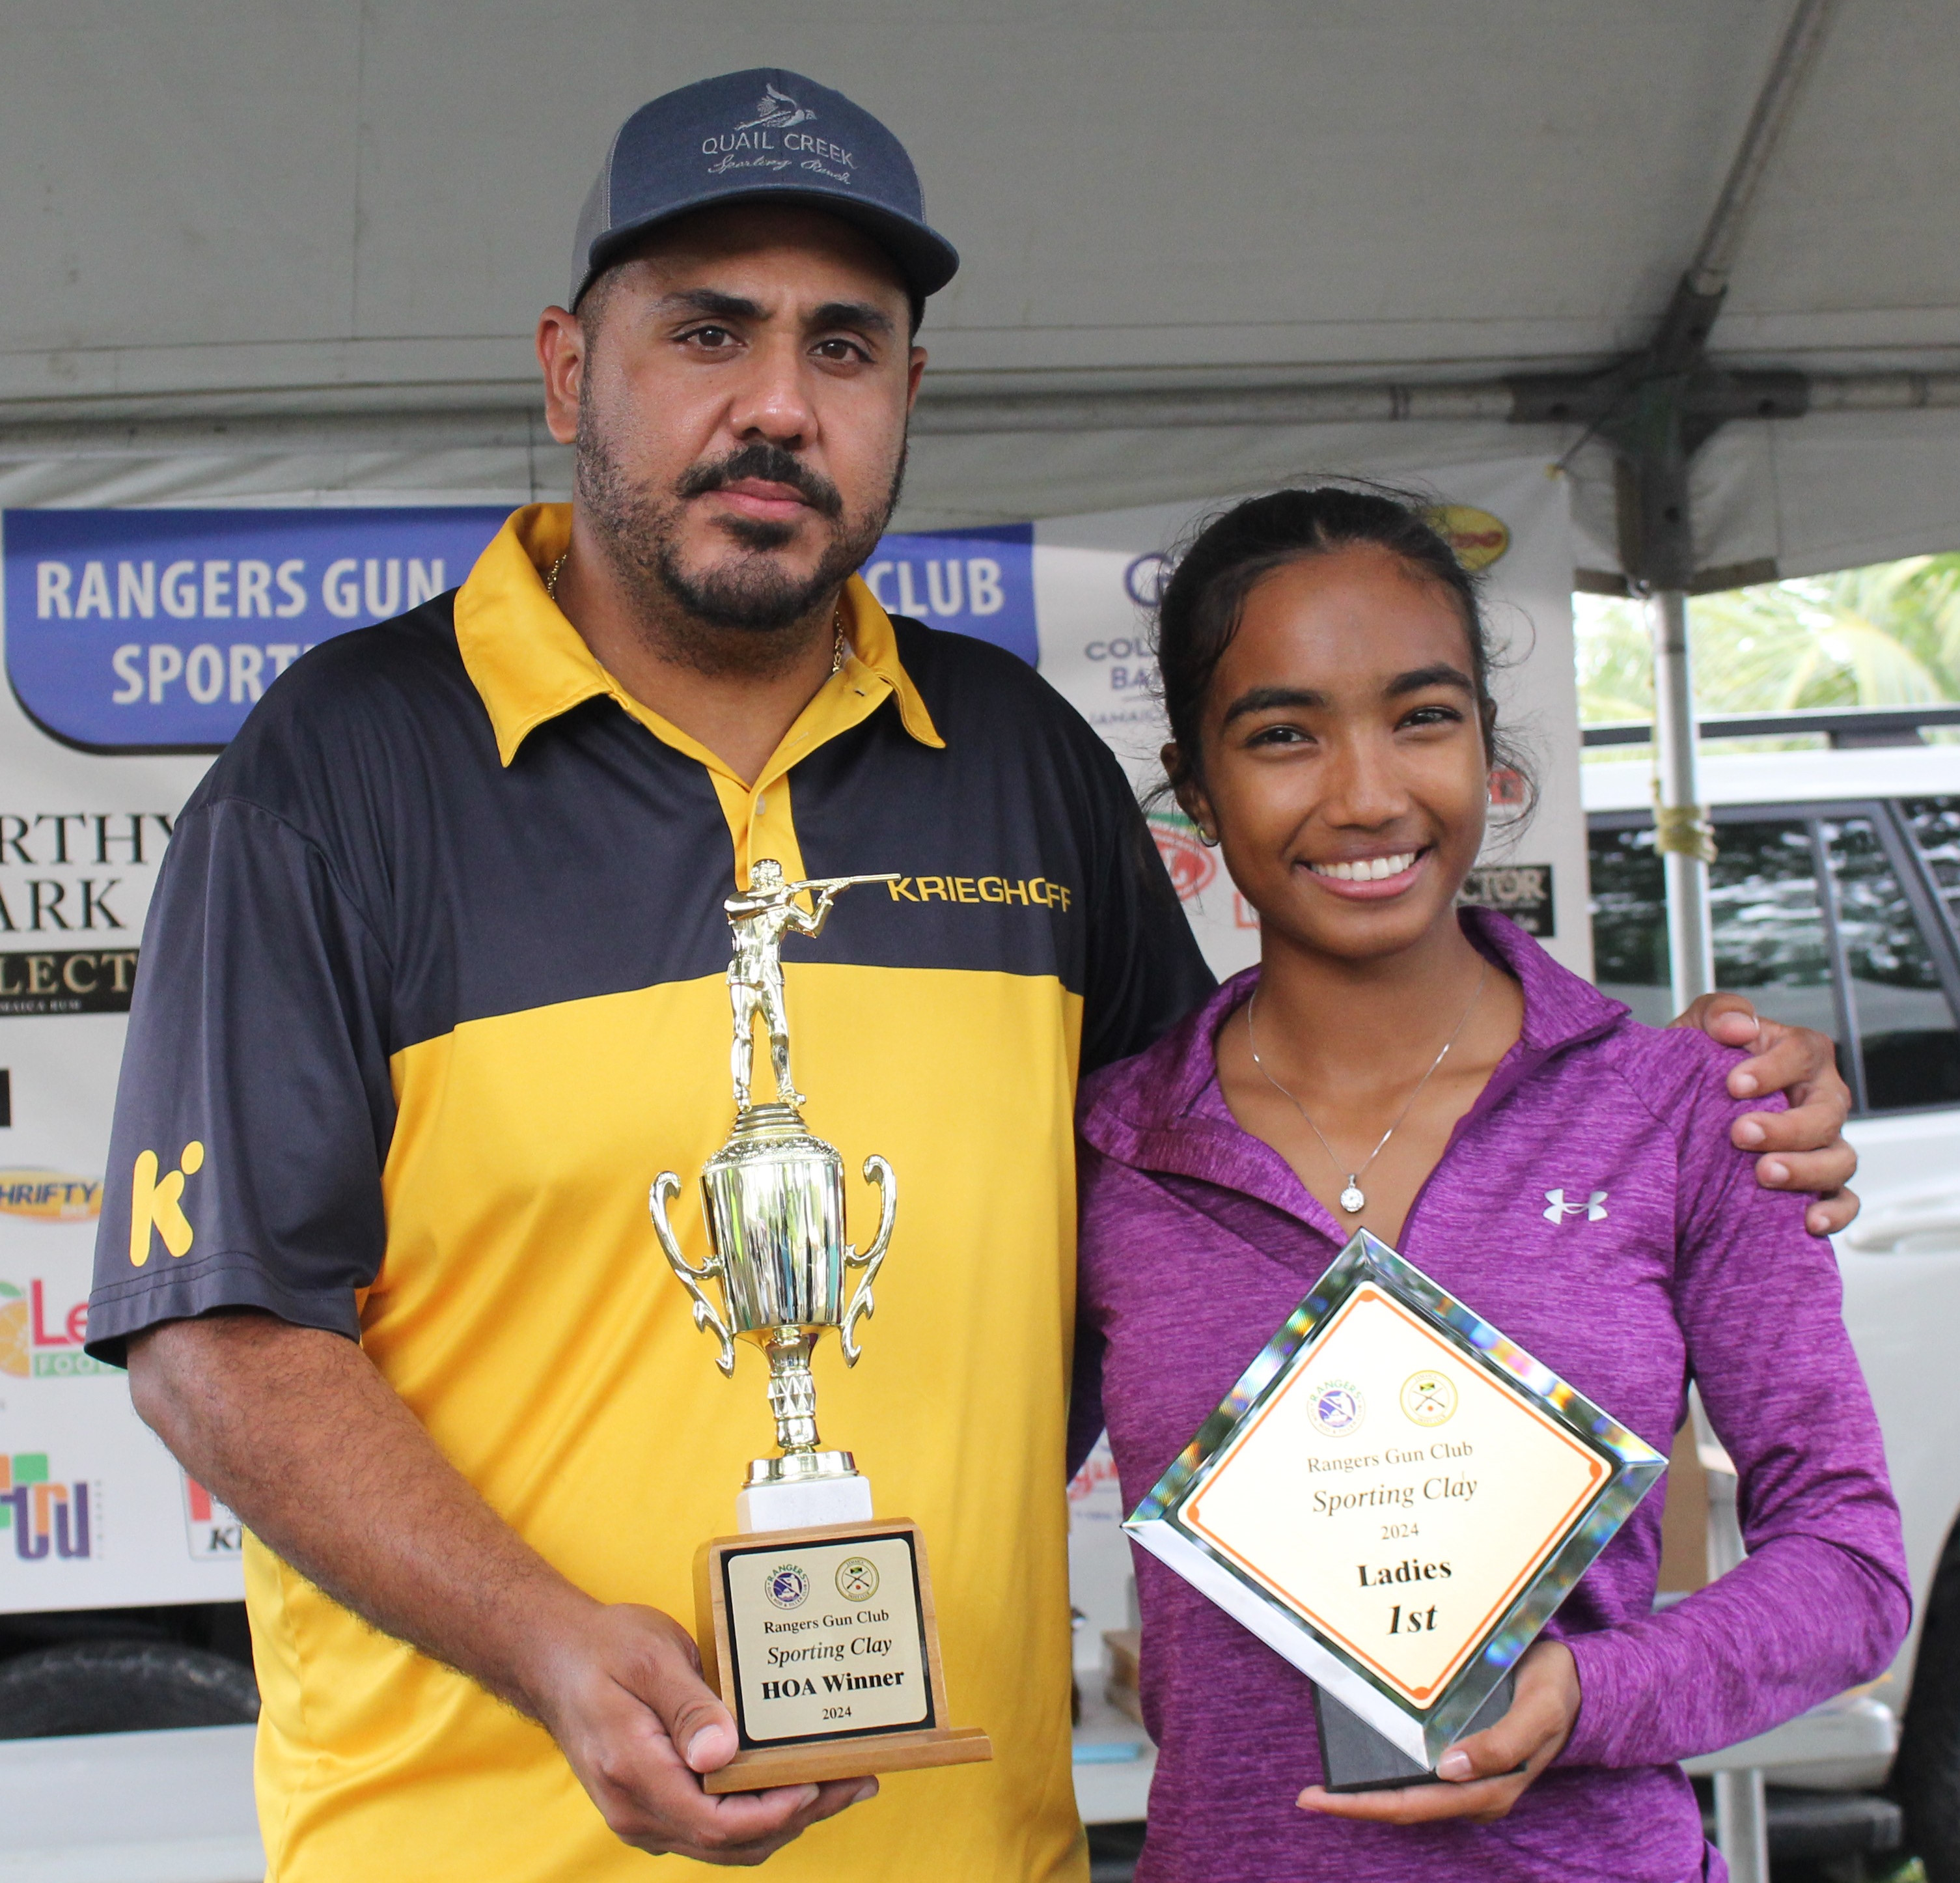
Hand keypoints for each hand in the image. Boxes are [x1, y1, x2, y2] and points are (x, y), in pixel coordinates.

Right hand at [525, 1599, 873, 1863]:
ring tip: (840, 1784)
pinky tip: (790, 1783)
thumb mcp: (650, 1661)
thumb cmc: (603, 1649)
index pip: (716, 1823)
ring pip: (723, 1841)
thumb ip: (688, 1708)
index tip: (819, 1784)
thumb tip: (722, 1754)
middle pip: (729, 1842)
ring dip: (784, 1820)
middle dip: (799, 1817)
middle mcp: (638, 1811)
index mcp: (636, 1775)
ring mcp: (643, 1814)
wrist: (554, 1658)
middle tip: (855, 1782)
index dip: (774, 1813)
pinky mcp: (653, 1804)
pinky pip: (711, 1826)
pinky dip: (756, 1813)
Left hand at [1297, 1639, 1578, 1825]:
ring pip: (1408, 1792)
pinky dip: (1388, 1767)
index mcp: (1488, 1789)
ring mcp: (1468, 1777)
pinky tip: (1365, 1750)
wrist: (1577, 1684)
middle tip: (1308, 1795)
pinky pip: (1419, 1771)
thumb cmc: (1555, 1695)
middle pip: (1403, 1806)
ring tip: (1326, 1778)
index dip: (1363, 1806)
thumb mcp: (1538, 1713)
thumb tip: (1450, 1769)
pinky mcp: (1464, 1757)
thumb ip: (1502, 1744)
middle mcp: (1473, 1790)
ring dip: (1368, 1790)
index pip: (1413, 1806)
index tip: (1319, 1798)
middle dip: (1354, 1803)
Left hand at [1672, 992, 1859, 1234]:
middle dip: (1786, 1126)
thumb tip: (1738, 1025)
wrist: (1685, 1108)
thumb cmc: (1701, 1064)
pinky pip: (1844, 1201)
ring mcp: (1823, 1142)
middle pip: (1826, 1113)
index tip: (1734, 1085)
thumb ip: (1719, 1013)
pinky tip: (1807, 1220)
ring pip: (1840, 1158)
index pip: (1803, 1054)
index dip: (1773, 1069)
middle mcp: (1819, 1098)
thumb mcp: (1698, 1027)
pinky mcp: (1818, 1183)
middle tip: (1741, 1133)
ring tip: (1765, 1173)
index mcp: (1799, 1055)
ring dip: (1807, 1169)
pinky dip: (1834, 1212)